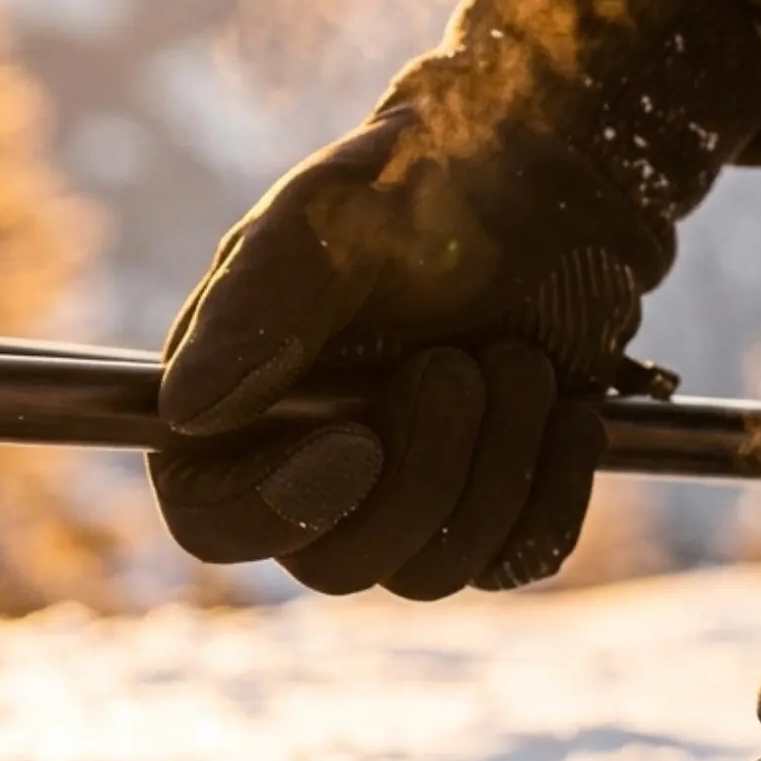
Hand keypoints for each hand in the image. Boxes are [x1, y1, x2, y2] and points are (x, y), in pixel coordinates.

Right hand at [151, 0, 760, 595]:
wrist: (540, 188)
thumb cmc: (413, 189)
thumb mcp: (327, 221)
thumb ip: (256, 308)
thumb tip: (188, 411)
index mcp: (234, 409)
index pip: (215, 521)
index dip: (280, 510)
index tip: (359, 443)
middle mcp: (308, 472)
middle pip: (337, 565)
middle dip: (421, 472)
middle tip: (460, 365)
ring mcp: (405, 503)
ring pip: (433, 572)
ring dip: (494, 469)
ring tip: (521, 364)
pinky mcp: (492, 513)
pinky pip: (518, 559)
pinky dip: (552, 488)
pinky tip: (572, 412)